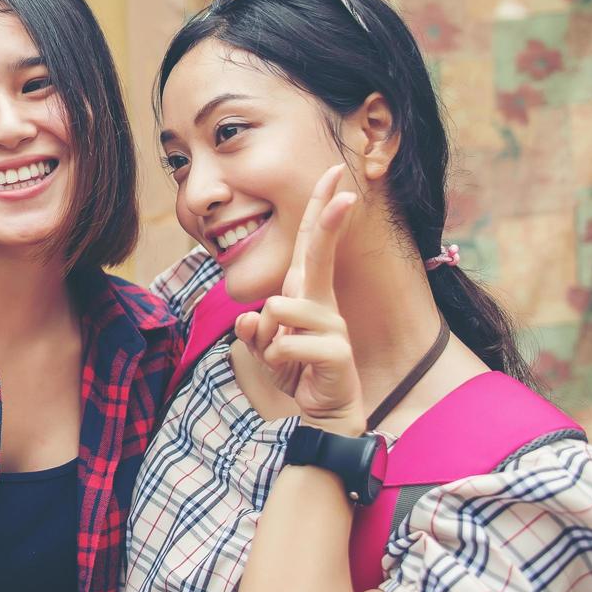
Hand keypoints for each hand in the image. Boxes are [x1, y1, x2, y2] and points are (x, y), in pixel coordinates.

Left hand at [233, 164, 366, 435]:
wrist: (318, 415)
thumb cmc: (294, 372)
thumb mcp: (264, 348)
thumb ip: (253, 331)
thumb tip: (247, 320)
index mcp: (305, 294)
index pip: (311, 245)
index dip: (321, 210)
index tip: (333, 175)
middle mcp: (322, 303)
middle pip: (320, 253)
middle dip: (329, 219)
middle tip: (345, 189)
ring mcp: (332, 326)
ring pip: (280, 307)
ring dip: (268, 337)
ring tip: (284, 358)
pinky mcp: (336, 352)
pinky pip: (286, 343)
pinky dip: (278, 359)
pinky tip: (295, 373)